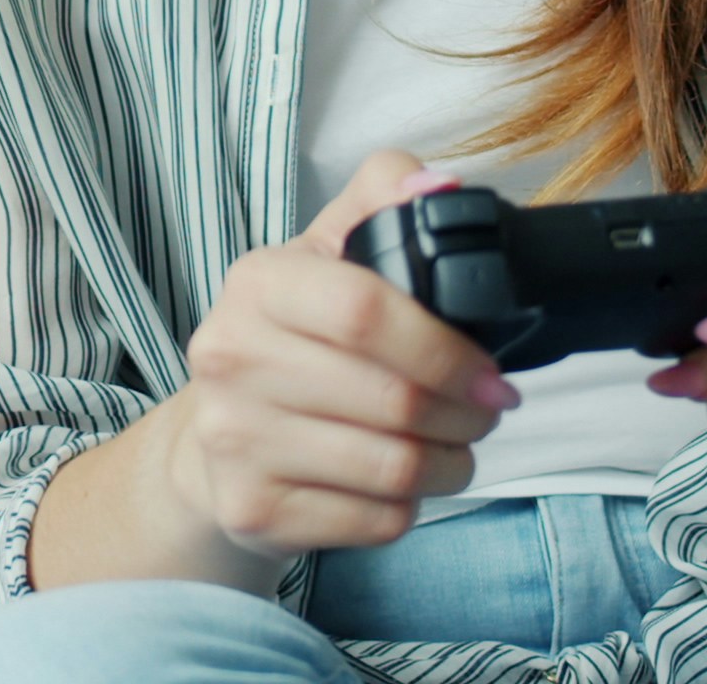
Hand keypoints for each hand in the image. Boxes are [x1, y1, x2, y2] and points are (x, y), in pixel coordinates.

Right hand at [157, 149, 524, 567]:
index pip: (364, 311)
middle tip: (485, 407)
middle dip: (467, 410)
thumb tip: (437, 186)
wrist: (215, 436)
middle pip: (392, 399)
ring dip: (451, 461)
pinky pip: (375, 519)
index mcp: (257, 283)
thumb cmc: (291, 340)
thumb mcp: (326, 254)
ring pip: (393, 468)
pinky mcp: (253, 509)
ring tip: (455, 443)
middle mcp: (229, 357)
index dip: (445, 346)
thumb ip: (383, 200)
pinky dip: (411, 505)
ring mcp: (234, 439)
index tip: (491, 368)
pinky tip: (404, 480)